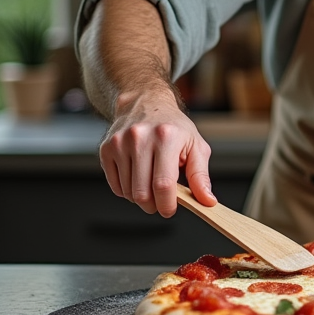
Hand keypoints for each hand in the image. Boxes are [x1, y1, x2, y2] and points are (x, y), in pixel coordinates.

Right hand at [98, 92, 214, 216]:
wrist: (146, 104)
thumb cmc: (174, 128)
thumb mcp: (196, 146)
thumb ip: (201, 176)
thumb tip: (207, 201)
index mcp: (166, 137)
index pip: (163, 184)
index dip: (167, 204)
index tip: (170, 210)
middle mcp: (140, 138)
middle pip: (142, 192)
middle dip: (153, 206)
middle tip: (161, 202)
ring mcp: (119, 143)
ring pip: (128, 192)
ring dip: (141, 199)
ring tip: (151, 186)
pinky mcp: (106, 149)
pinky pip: (115, 186)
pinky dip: (127, 191)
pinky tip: (138, 179)